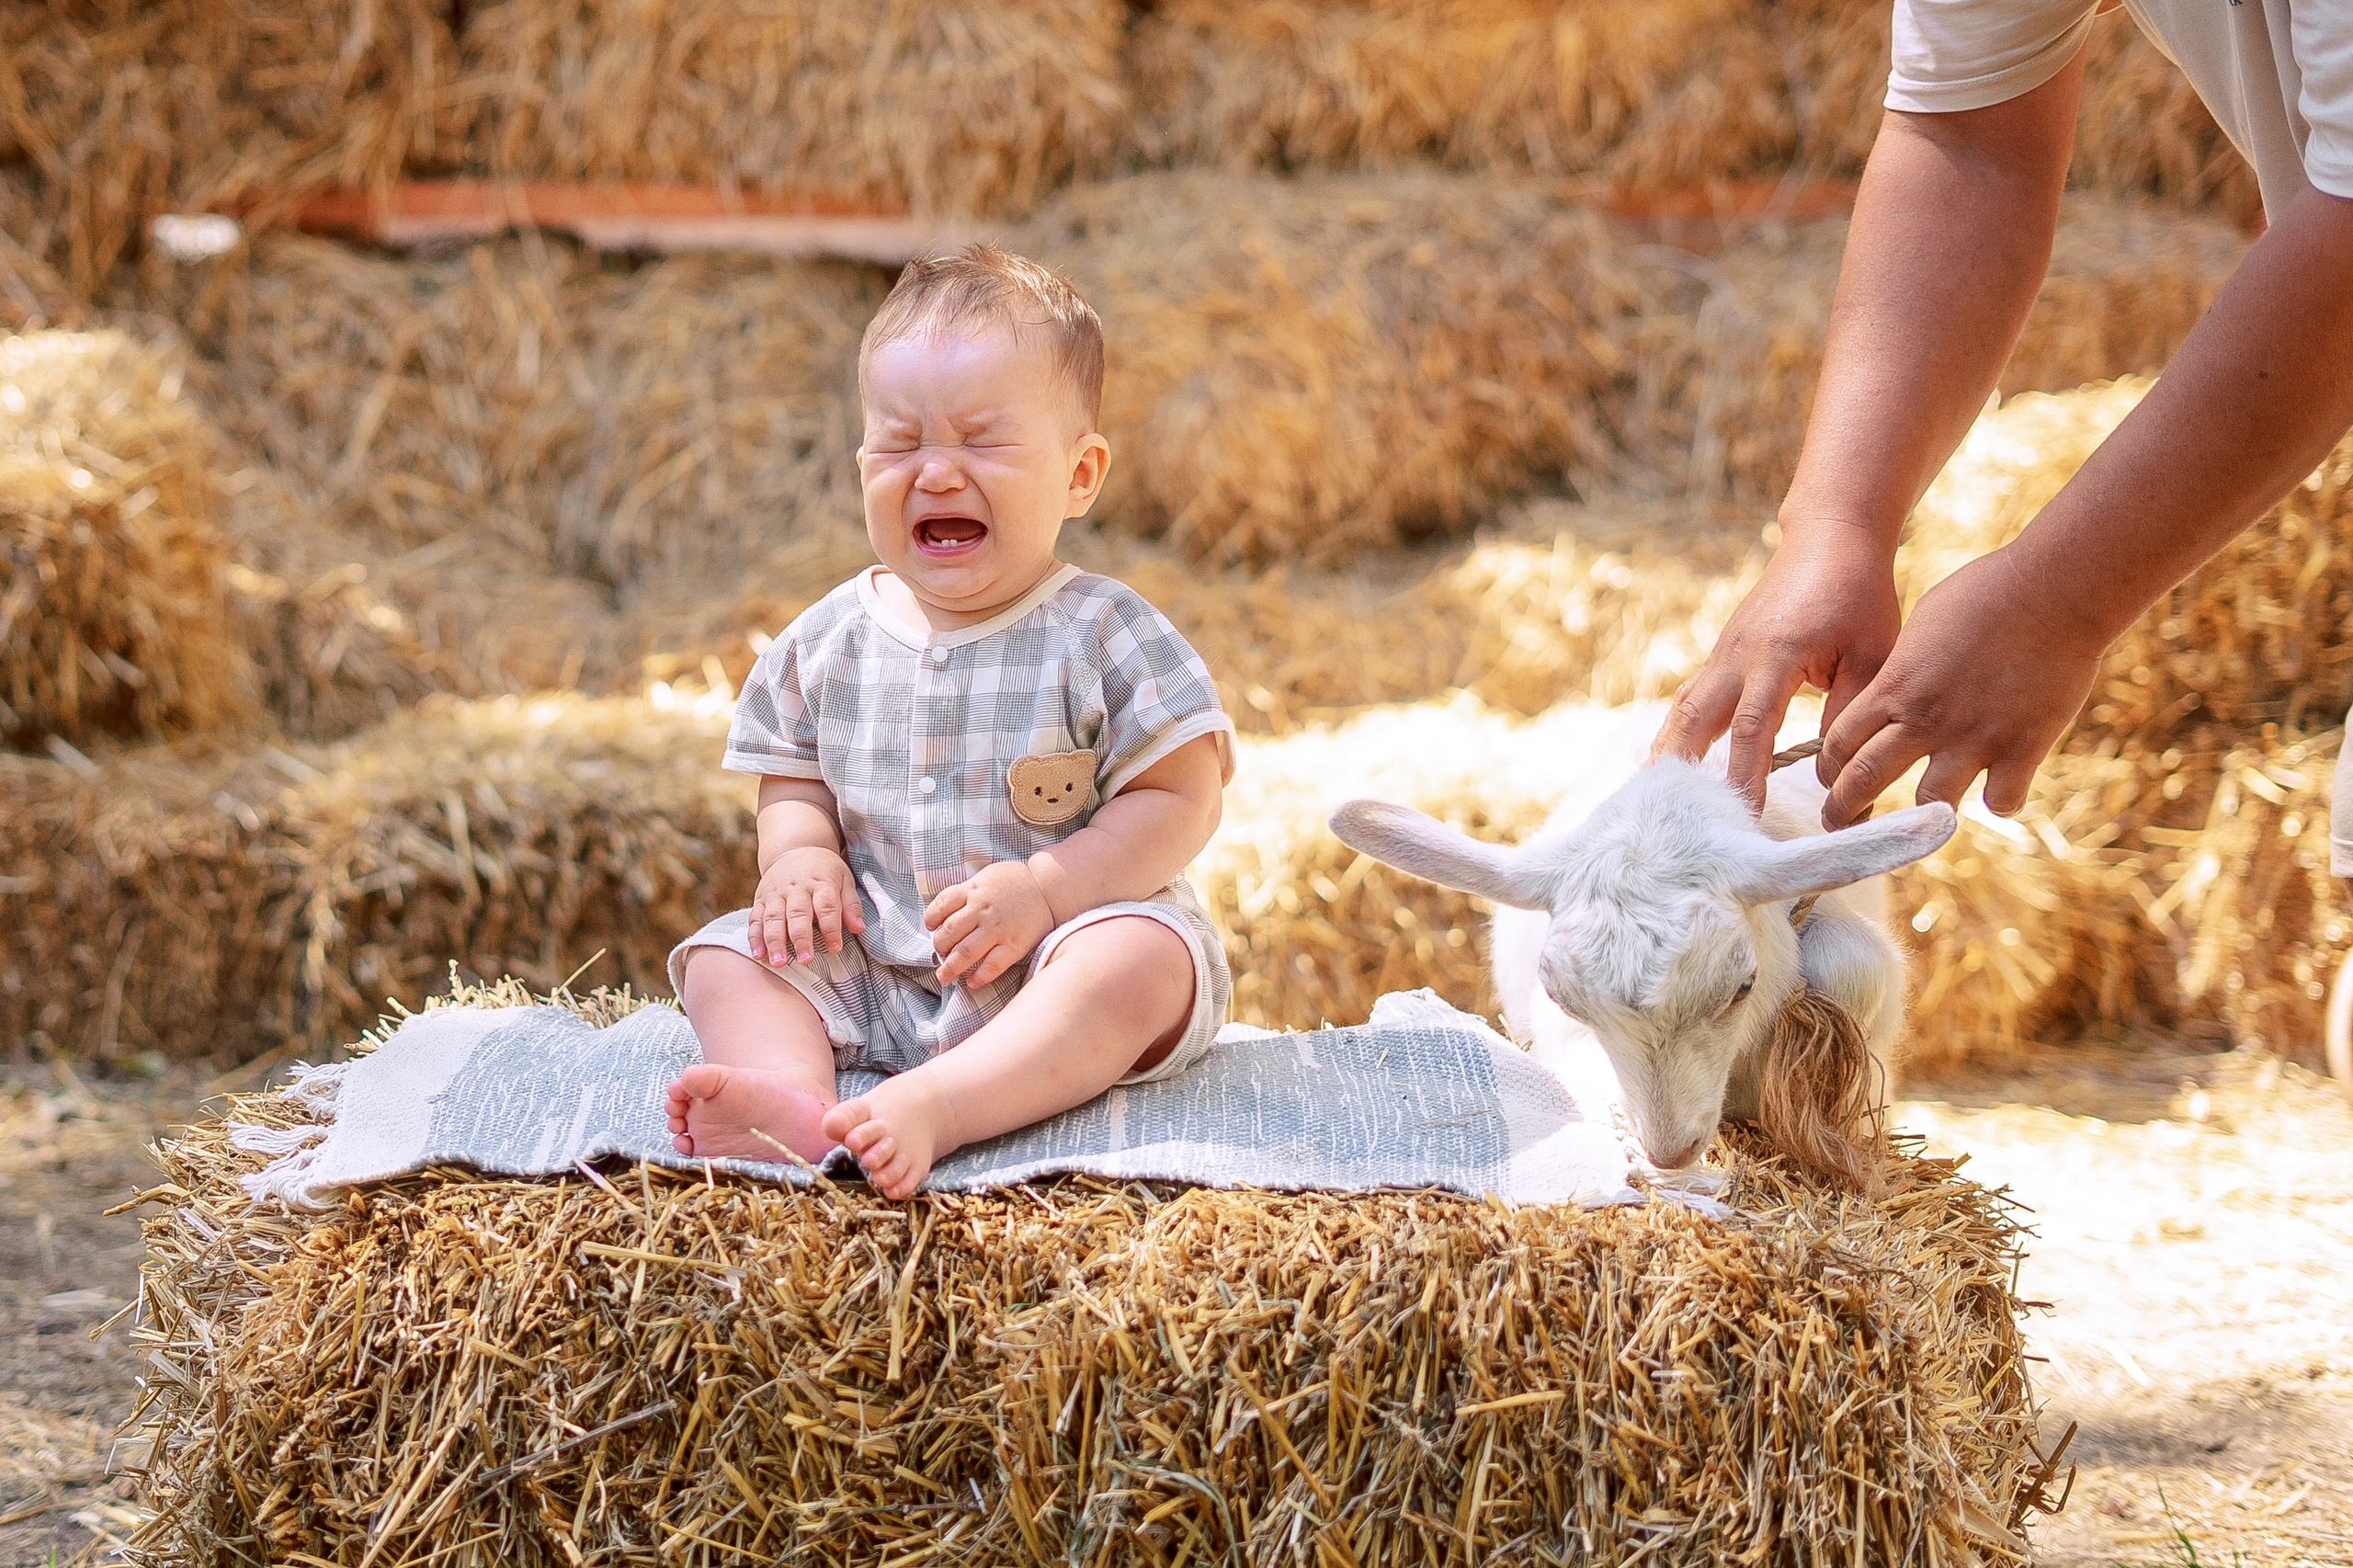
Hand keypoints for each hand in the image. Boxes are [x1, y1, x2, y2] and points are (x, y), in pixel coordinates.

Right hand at [749, 846, 866, 966]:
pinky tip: (758, 954)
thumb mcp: (844, 879)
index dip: (831, 927)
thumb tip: (859, 928)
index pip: (827, 905)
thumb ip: (851, 904)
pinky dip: (755, 937)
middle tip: (805, 960)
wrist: (794, 849)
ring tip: (779, 962)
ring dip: (775, 941)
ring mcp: (776, 893)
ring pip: (773, 917)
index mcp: (821, 882)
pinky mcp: (760, 899)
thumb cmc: (824, 870)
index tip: (835, 947)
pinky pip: (756, 919)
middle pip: (798, 913)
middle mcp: (796, 888)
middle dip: (801, 938)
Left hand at [924, 861, 1055, 987]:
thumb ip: (968, 890)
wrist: (1050, 887)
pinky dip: (979, 977)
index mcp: (973, 890)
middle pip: (949, 933)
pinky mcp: (1014, 945)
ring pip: (965, 953)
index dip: (931, 919)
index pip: (941, 906)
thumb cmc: (1017, 881)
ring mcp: (998, 929)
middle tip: (940, 953)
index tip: (931, 927)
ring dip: (950, 967)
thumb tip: (947, 910)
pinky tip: (972, 982)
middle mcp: (982, 910)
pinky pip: (992, 966)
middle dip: (939, 946)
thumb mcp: (987, 875)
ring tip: (944, 976)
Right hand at [1652, 523, 1901, 806]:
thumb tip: (1838, 771)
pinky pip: (1691, 697)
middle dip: (1683, 769)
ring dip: (1668, 751)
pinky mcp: (1722, 652)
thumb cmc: (1860, 595)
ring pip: (1683, 707)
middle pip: (1695, 719)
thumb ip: (1851, 711)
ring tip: (1655, 795)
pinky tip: (1667, 760)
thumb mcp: (1873, 653)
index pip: (1753, 727)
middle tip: (1675, 815)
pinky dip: (1676, 730)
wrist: (1830, 537)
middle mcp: (1738, 654)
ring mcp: (1723, 651)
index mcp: (1776, 653)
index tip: (1742, 817)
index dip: (1745, 775)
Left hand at [1817, 545, 2104, 826]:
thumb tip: (1891, 691)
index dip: (1828, 767)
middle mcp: (1926, 718)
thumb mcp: (1923, 626)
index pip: (1838, 742)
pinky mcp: (2024, 747)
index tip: (1829, 779)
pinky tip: (1996, 794)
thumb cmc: (1986, 592)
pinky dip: (1998, 802)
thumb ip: (1904, 669)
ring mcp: (1975, 737)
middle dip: (1842, 809)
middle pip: (1863, 780)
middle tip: (1838, 824)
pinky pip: (2001, 801)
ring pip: (1930, 804)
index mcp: (1895, 686)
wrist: (2057, 587)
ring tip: (1918, 825)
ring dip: (1921, 818)